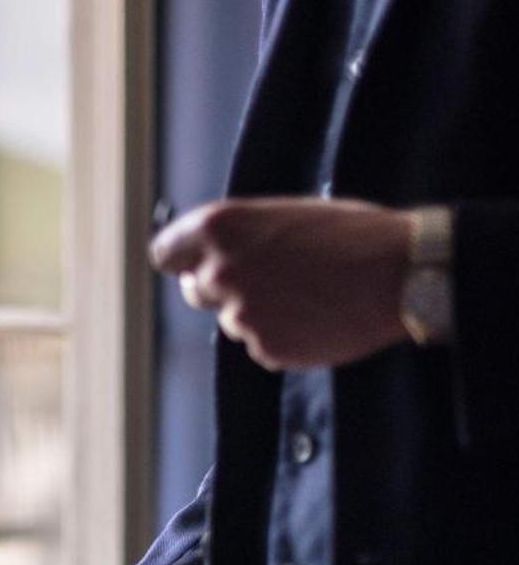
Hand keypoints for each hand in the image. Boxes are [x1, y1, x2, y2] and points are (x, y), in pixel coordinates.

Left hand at [151, 197, 413, 371]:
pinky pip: (261, 345)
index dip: (182, 258)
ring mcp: (241, 315)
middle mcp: (220, 272)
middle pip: (194, 290)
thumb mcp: (284, 215)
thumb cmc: (350, 234)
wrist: (398, 273)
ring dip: (258, 312)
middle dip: (219, 287)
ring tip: (308, 293)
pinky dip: (282, 336)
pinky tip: (316, 316)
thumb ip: (240, 237)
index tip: (191, 264)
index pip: (165, 252)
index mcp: (220, 227)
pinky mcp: (266, 349)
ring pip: (232, 320)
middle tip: (263, 278)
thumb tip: (213, 256)